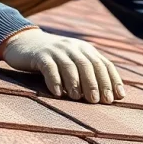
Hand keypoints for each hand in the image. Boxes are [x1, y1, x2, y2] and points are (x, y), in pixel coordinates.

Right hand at [0, 28, 125, 102]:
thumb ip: (90, 74)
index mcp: (86, 49)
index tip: (117, 97)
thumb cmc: (55, 58)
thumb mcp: (75, 61)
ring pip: (70, 66)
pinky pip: (49, 68)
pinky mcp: (40, 55)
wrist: (25, 42)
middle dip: (95, 83)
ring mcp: (57, 50)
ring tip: (78, 98)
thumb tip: (112, 97)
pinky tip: (58, 93)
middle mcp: (73, 47)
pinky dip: (55, 81)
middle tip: (98, 101)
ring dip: (76, 83)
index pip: (103, 64)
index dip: (112, 80)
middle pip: (88, 65)